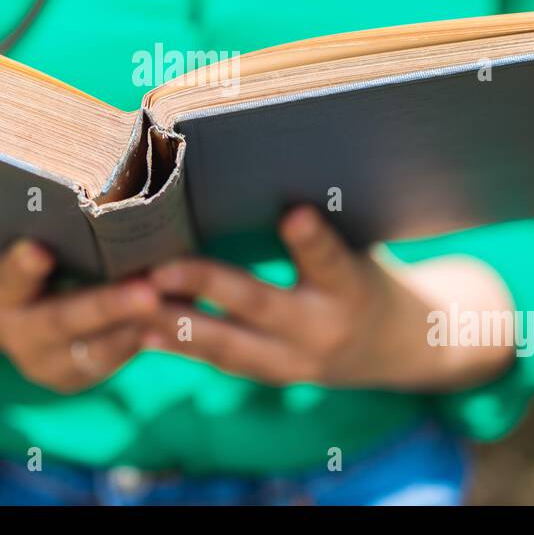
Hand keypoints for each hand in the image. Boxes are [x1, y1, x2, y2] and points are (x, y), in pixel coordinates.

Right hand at [0, 240, 158, 393]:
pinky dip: (142, 341)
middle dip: (109, 307)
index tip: (39, 251)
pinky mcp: (71, 380)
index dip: (24, 267)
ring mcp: (44, 365)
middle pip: (62, 320)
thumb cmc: (34, 259)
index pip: (9, 278)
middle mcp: (17, 334)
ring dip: (135, 330)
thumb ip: (55, 234)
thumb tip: (108, 198)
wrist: (12, 315)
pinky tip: (172, 324)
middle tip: (147, 293)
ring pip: (93, 351)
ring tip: (172, 310)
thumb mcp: (31, 243)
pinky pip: (111, 362)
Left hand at [141, 207, 514, 389]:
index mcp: (353, 288)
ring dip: (175, 322)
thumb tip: (270, 158)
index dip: (312, 239)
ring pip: (228, 344)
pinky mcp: (273, 376)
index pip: (332, 259)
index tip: (295, 213)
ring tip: (132, 299)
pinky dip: (179, 345)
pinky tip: (139, 329)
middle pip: (260, 304)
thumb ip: (319, 223)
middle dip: (206, 285)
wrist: (401, 346)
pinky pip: (220, 361)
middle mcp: (324, 330)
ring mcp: (296, 362)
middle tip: (160, 267)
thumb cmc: (369, 272)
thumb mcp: (361, 244)